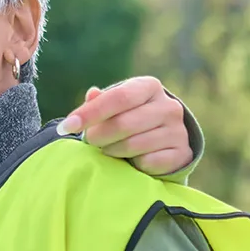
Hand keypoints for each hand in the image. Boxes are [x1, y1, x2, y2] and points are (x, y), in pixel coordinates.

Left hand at [59, 76, 193, 175]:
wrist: (162, 140)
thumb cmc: (128, 117)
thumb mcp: (114, 105)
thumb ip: (100, 101)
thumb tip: (92, 94)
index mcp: (149, 86)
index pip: (118, 97)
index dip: (90, 113)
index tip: (66, 126)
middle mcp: (169, 106)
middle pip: (123, 124)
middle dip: (98, 136)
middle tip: (91, 141)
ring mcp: (178, 130)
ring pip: (133, 145)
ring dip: (112, 151)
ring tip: (109, 149)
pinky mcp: (182, 153)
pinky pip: (147, 162)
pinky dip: (133, 163)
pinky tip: (132, 159)